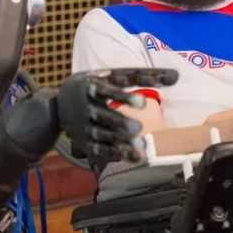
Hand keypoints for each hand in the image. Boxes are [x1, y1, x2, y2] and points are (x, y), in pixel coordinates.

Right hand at [57, 68, 178, 162]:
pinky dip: (118, 154)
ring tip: (141, 146)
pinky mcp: (86, 142)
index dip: (124, 96)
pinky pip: (102, 149)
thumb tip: (176, 76)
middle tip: (139, 128)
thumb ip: (139, 76)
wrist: (55, 107)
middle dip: (120, 122)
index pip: (108, 90)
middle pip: (104, 115)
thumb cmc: (91, 86)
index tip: (143, 102)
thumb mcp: (106, 75)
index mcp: (91, 85)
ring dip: (121, 141)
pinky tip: (136, 157)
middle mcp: (86, 106)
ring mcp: (85, 126)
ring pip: (103, 135)